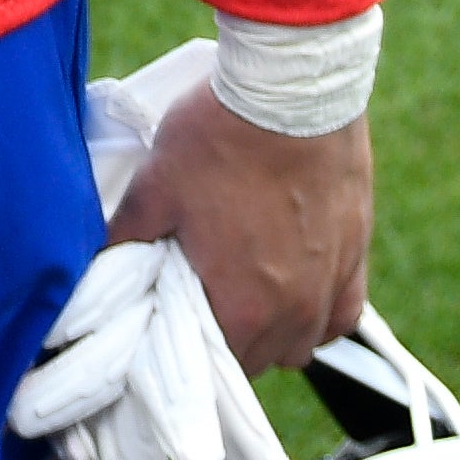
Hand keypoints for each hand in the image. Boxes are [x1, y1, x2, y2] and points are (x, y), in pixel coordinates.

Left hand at [104, 85, 371, 368]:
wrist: (292, 92)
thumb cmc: (220, 137)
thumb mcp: (153, 189)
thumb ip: (127, 239)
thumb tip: (101, 268)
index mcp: (239, 309)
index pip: (213, 367)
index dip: (189, 348)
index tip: (176, 321)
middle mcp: (292, 312)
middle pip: (259, 360)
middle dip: (230, 340)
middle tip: (206, 298)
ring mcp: (330, 285)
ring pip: (302, 344)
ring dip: (276, 332)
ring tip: (250, 293)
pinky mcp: (358, 254)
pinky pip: (342, 315)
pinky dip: (320, 315)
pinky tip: (300, 292)